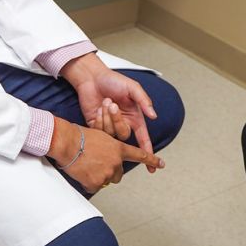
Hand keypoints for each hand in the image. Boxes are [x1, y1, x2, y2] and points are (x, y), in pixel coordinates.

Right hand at [50, 120, 163, 193]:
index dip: (152, 160)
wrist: (67, 143)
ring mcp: (107, 174)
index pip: (140, 155)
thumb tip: (107, 157)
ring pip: (106, 181)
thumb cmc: (80, 136)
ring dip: (98, 177)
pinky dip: (88, 182)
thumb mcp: (100, 136)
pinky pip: (94, 187)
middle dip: (110, 171)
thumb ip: (108, 148)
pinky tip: (81, 172)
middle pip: (119, 174)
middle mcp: (116, 162)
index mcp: (119, 149)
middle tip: (97, 165)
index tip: (162, 164)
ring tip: (86, 166)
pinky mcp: (96, 183)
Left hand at [64, 53, 159, 171]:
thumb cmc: (113, 80)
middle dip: (117, 120)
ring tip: (105, 102)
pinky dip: (99, 119)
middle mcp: (123, 123)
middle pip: (124, 135)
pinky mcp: (97, 126)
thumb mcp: (132, 88)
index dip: (148, 152)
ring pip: (111, 134)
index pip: (143, 139)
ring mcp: (109, 126)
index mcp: (134, 117)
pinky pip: (100, 132)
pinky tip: (99, 108)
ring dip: (107, 117)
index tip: (153, 167)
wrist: (91, 78)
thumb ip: (144, 101)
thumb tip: (154, 116)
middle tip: (112, 104)